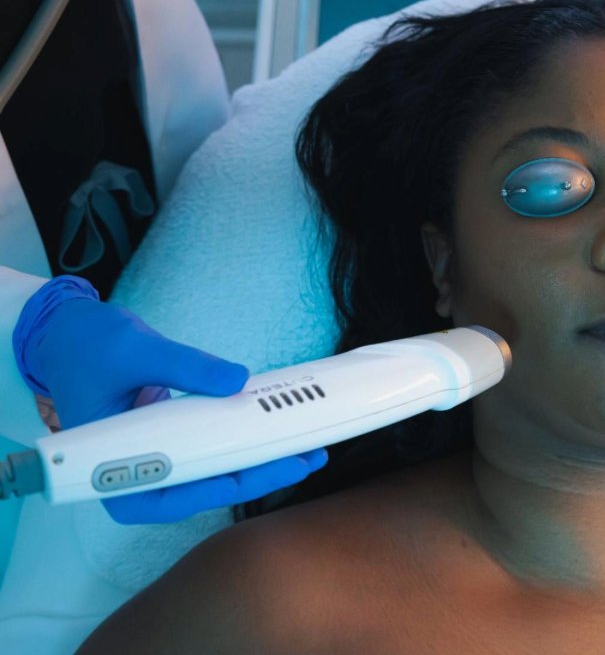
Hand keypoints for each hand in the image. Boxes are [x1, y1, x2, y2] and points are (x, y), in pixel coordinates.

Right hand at [16, 277, 327, 523]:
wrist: (70, 335)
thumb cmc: (89, 348)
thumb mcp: (137, 350)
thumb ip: (186, 366)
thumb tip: (236, 380)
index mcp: (111, 468)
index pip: (167, 496)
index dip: (213, 492)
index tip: (251, 479)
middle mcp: (137, 473)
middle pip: (202, 489)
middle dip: (255, 478)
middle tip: (303, 460)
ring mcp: (159, 458)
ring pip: (213, 474)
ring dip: (259, 465)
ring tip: (307, 452)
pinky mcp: (175, 441)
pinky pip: (214, 450)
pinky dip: (246, 444)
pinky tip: (282, 436)